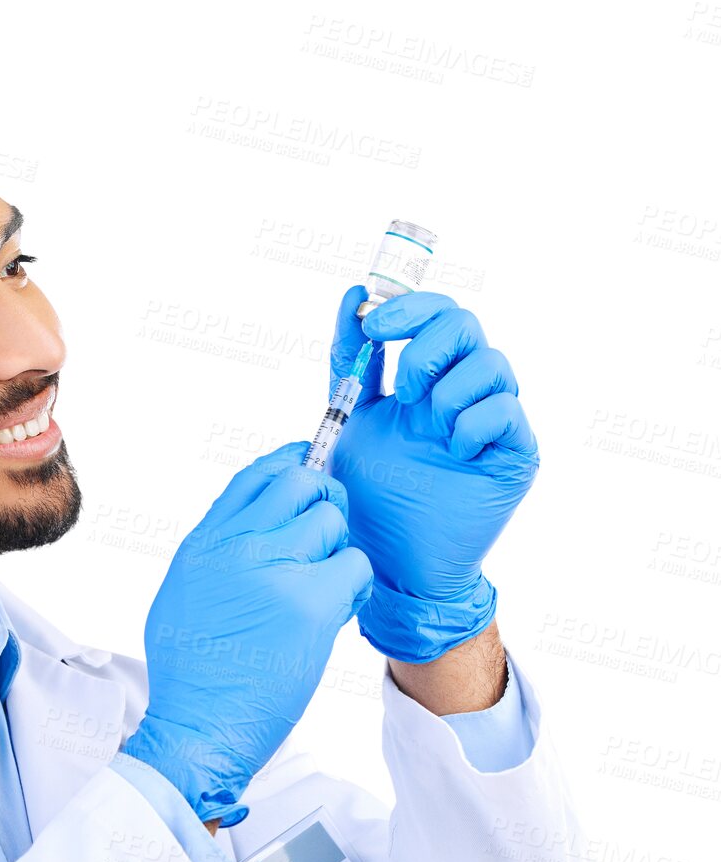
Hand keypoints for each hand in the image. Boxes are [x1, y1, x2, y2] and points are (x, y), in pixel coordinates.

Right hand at [121, 442, 372, 826]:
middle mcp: (236, 547)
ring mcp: (273, 570)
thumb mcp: (181, 597)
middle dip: (324, 500)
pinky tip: (340, 607)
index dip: (289, 463)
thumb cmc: (191, 676)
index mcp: (204, 544)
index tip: (307, 467)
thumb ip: (214, 555)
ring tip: (328, 586)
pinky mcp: (309, 603)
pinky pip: (355, 564)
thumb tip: (249, 527)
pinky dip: (356, 584)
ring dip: (339, 550)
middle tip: (329, 534)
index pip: (254, 477)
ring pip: (332, 521)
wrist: (198, 727)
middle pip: (300, 483)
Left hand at [328, 286, 539, 663]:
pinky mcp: (513, 454)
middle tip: (403, 389)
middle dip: (426, 344)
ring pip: (490, 363)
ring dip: (448, 389)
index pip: (429, 314)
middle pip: (464, 323)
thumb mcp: (347, 424)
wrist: (390, 564)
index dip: (404, 306)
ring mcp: (489, 421)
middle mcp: (459, 392)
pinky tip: (453, 451)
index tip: (370, 324)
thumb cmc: (369, 499)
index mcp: (422, 380)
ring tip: (427, 429)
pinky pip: (505, 411)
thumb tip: (353, 296)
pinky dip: (474, 422)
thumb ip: (349, 365)